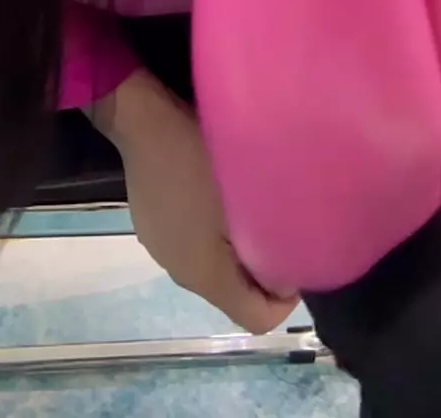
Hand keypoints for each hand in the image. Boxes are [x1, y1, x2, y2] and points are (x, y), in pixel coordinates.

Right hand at [94, 69, 299, 333]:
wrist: (143, 120)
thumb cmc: (197, 158)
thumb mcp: (244, 197)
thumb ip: (270, 243)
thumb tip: (286, 272)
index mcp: (203, 276)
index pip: (255, 320)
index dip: (283, 301)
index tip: (297, 260)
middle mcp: (180, 273)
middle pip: (233, 296)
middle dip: (262, 273)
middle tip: (279, 230)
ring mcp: (162, 250)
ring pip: (214, 270)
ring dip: (237, 253)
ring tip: (252, 212)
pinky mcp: (153, 227)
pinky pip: (194, 248)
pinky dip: (214, 237)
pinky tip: (218, 200)